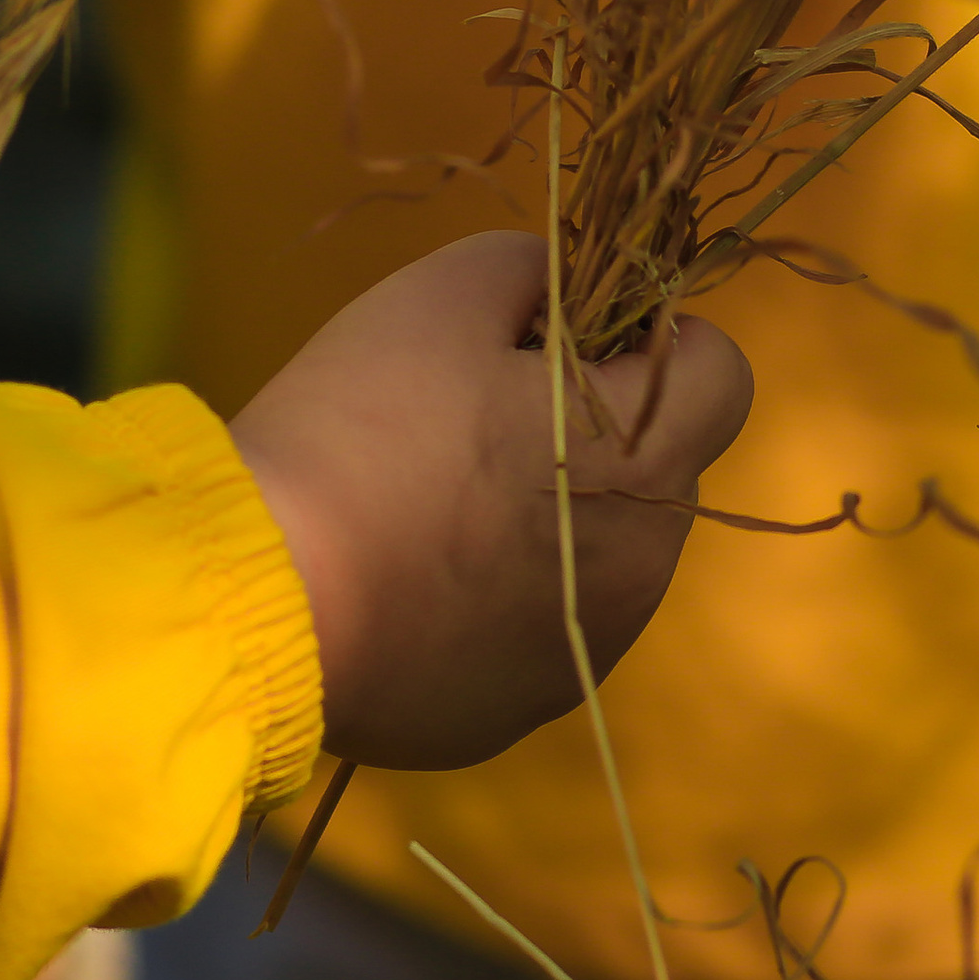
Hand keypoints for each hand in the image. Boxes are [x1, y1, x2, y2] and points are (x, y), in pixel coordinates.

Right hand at [230, 230, 752, 769]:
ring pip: (598, 553)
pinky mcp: (514, 712)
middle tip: (473, 413)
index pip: (724, 375)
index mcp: (645, 460)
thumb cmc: (358, 428)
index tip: (570, 339)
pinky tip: (404, 577)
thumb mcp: (440, 294)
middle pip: (657, 468)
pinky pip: (533, 629)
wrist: (254, 596)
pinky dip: (493, 598)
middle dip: (593, 430)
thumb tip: (559, 289)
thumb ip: (529, 268)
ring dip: (547, 518)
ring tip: (426, 500)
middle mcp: (641, 569)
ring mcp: (581, 653)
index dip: (655, 338)